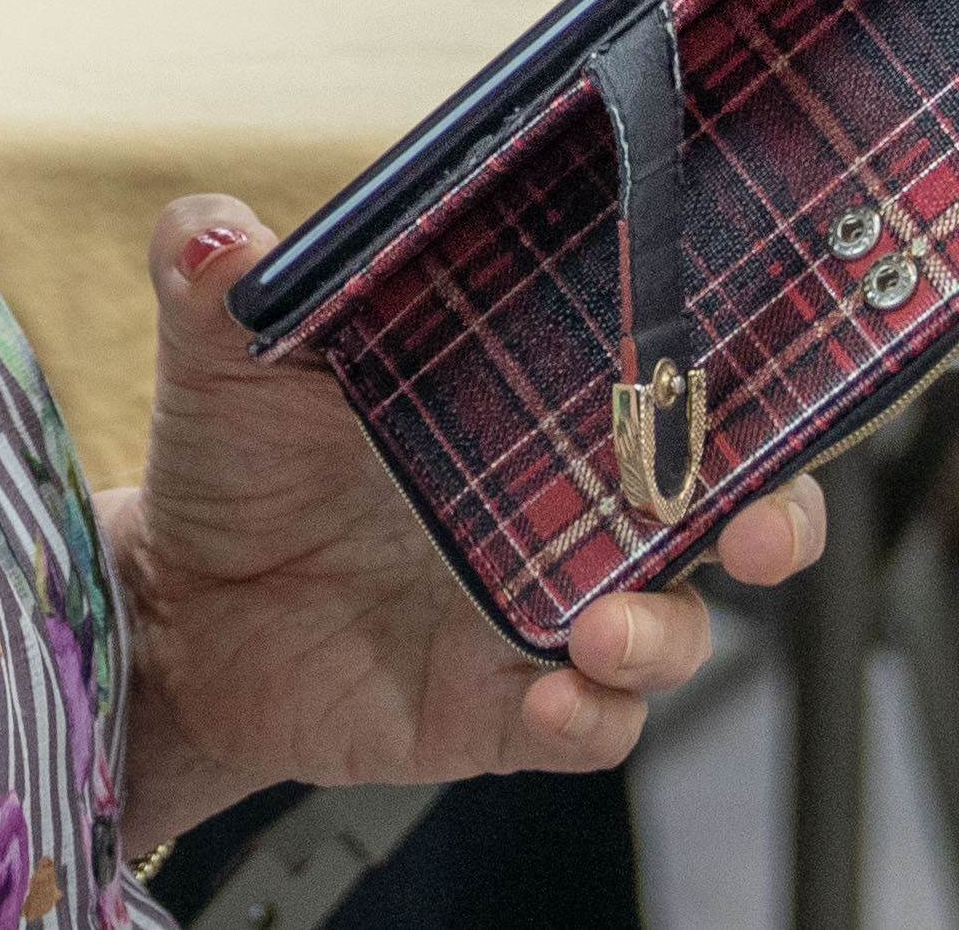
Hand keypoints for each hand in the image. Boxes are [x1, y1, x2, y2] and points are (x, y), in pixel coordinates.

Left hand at [99, 194, 827, 844]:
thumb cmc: (236, 461)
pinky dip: (591, 718)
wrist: (181, 614)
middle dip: (778, 516)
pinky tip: (555, 697)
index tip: (765, 352)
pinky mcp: (504, 706)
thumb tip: (211, 231)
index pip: (675, 376)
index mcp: (537, 399)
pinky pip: (592, 726)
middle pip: (728, 509)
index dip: (744, 369)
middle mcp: (568, 508)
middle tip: (756, 525)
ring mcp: (545, 611)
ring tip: (605, 627)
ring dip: (665, 630)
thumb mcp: (226, 353)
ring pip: (675, 629)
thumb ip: (217, 274)